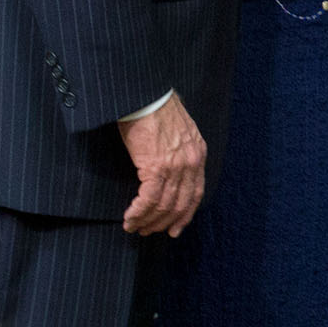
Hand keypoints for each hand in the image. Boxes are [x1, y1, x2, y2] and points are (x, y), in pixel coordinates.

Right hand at [119, 100, 207, 237]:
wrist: (144, 95)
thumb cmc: (154, 109)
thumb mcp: (176, 132)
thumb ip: (177, 152)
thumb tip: (166, 172)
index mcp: (198, 154)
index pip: (196, 193)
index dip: (185, 214)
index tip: (175, 228)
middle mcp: (192, 162)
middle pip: (182, 204)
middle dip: (164, 222)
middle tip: (148, 231)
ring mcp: (176, 166)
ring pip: (164, 205)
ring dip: (147, 221)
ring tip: (134, 227)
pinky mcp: (157, 166)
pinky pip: (149, 199)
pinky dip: (138, 212)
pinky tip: (129, 218)